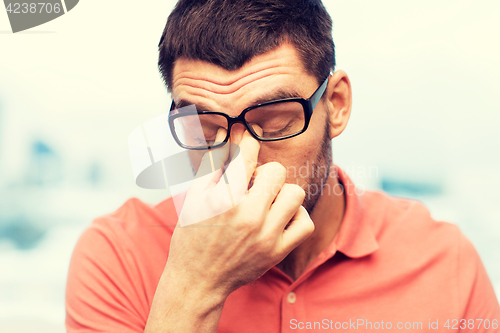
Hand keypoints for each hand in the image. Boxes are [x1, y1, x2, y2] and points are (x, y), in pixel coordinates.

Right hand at [166, 126, 314, 296]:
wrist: (198, 281)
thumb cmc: (192, 237)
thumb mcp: (194, 198)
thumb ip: (213, 166)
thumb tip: (230, 137)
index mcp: (222, 199)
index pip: (246, 154)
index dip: (247, 141)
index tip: (249, 139)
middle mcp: (247, 216)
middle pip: (276, 171)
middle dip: (264, 172)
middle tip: (252, 185)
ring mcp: (265, 236)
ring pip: (295, 193)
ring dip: (281, 193)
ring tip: (266, 202)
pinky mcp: (277, 252)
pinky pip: (305, 223)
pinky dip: (295, 216)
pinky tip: (278, 217)